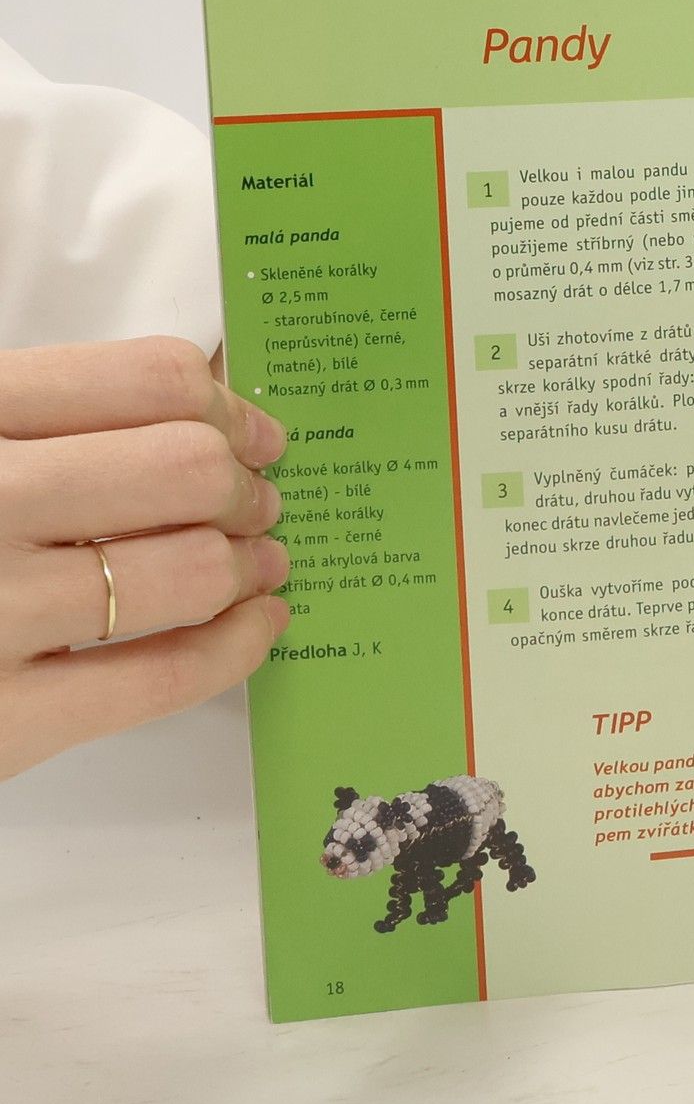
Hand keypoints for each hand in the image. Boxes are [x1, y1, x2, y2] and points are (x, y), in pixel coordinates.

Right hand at [0, 337, 290, 780]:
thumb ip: (44, 413)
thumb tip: (206, 389)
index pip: (146, 381)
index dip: (225, 405)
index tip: (250, 430)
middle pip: (186, 468)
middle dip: (241, 486)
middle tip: (255, 502)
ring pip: (189, 570)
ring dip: (248, 563)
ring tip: (258, 563)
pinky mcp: (0, 722)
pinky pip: (163, 677)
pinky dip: (237, 646)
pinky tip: (258, 624)